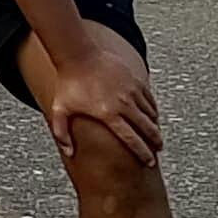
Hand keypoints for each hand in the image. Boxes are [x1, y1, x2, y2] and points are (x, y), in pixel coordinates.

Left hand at [41, 26, 163, 167]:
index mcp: (108, 114)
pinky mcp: (135, 80)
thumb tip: (68, 152)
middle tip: (158, 150)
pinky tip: (153, 116)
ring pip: (151, 115)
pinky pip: (150, 100)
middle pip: (147, 129)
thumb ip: (62, 133)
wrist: (79, 54)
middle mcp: (124, 104)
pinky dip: (153, 110)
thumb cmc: (69, 82)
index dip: (143, 153)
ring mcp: (131, 91)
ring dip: (155, 127)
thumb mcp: (60, 109)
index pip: (132, 140)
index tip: (149, 162)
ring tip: (156, 135)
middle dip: (155, 143)